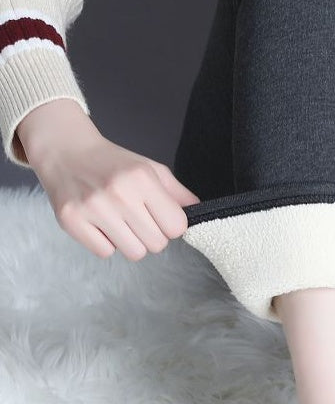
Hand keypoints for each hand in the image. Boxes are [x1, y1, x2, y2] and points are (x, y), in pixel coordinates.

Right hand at [18, 99, 200, 259]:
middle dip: (153, 235)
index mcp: (143, 179)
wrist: (65, 151)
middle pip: (157, 244)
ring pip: (134, 253)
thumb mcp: (151, 169)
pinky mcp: (71, 221)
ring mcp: (93, 209)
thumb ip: (177, 193)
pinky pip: (105, 253)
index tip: (161, 217)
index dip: (172, 225)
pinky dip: (106, 243)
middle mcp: (119, 194)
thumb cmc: (113, 163)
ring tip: (120, 221)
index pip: (177, 227)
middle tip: (138, 218)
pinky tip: (101, 224)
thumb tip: (200, 212)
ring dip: (131, 242)